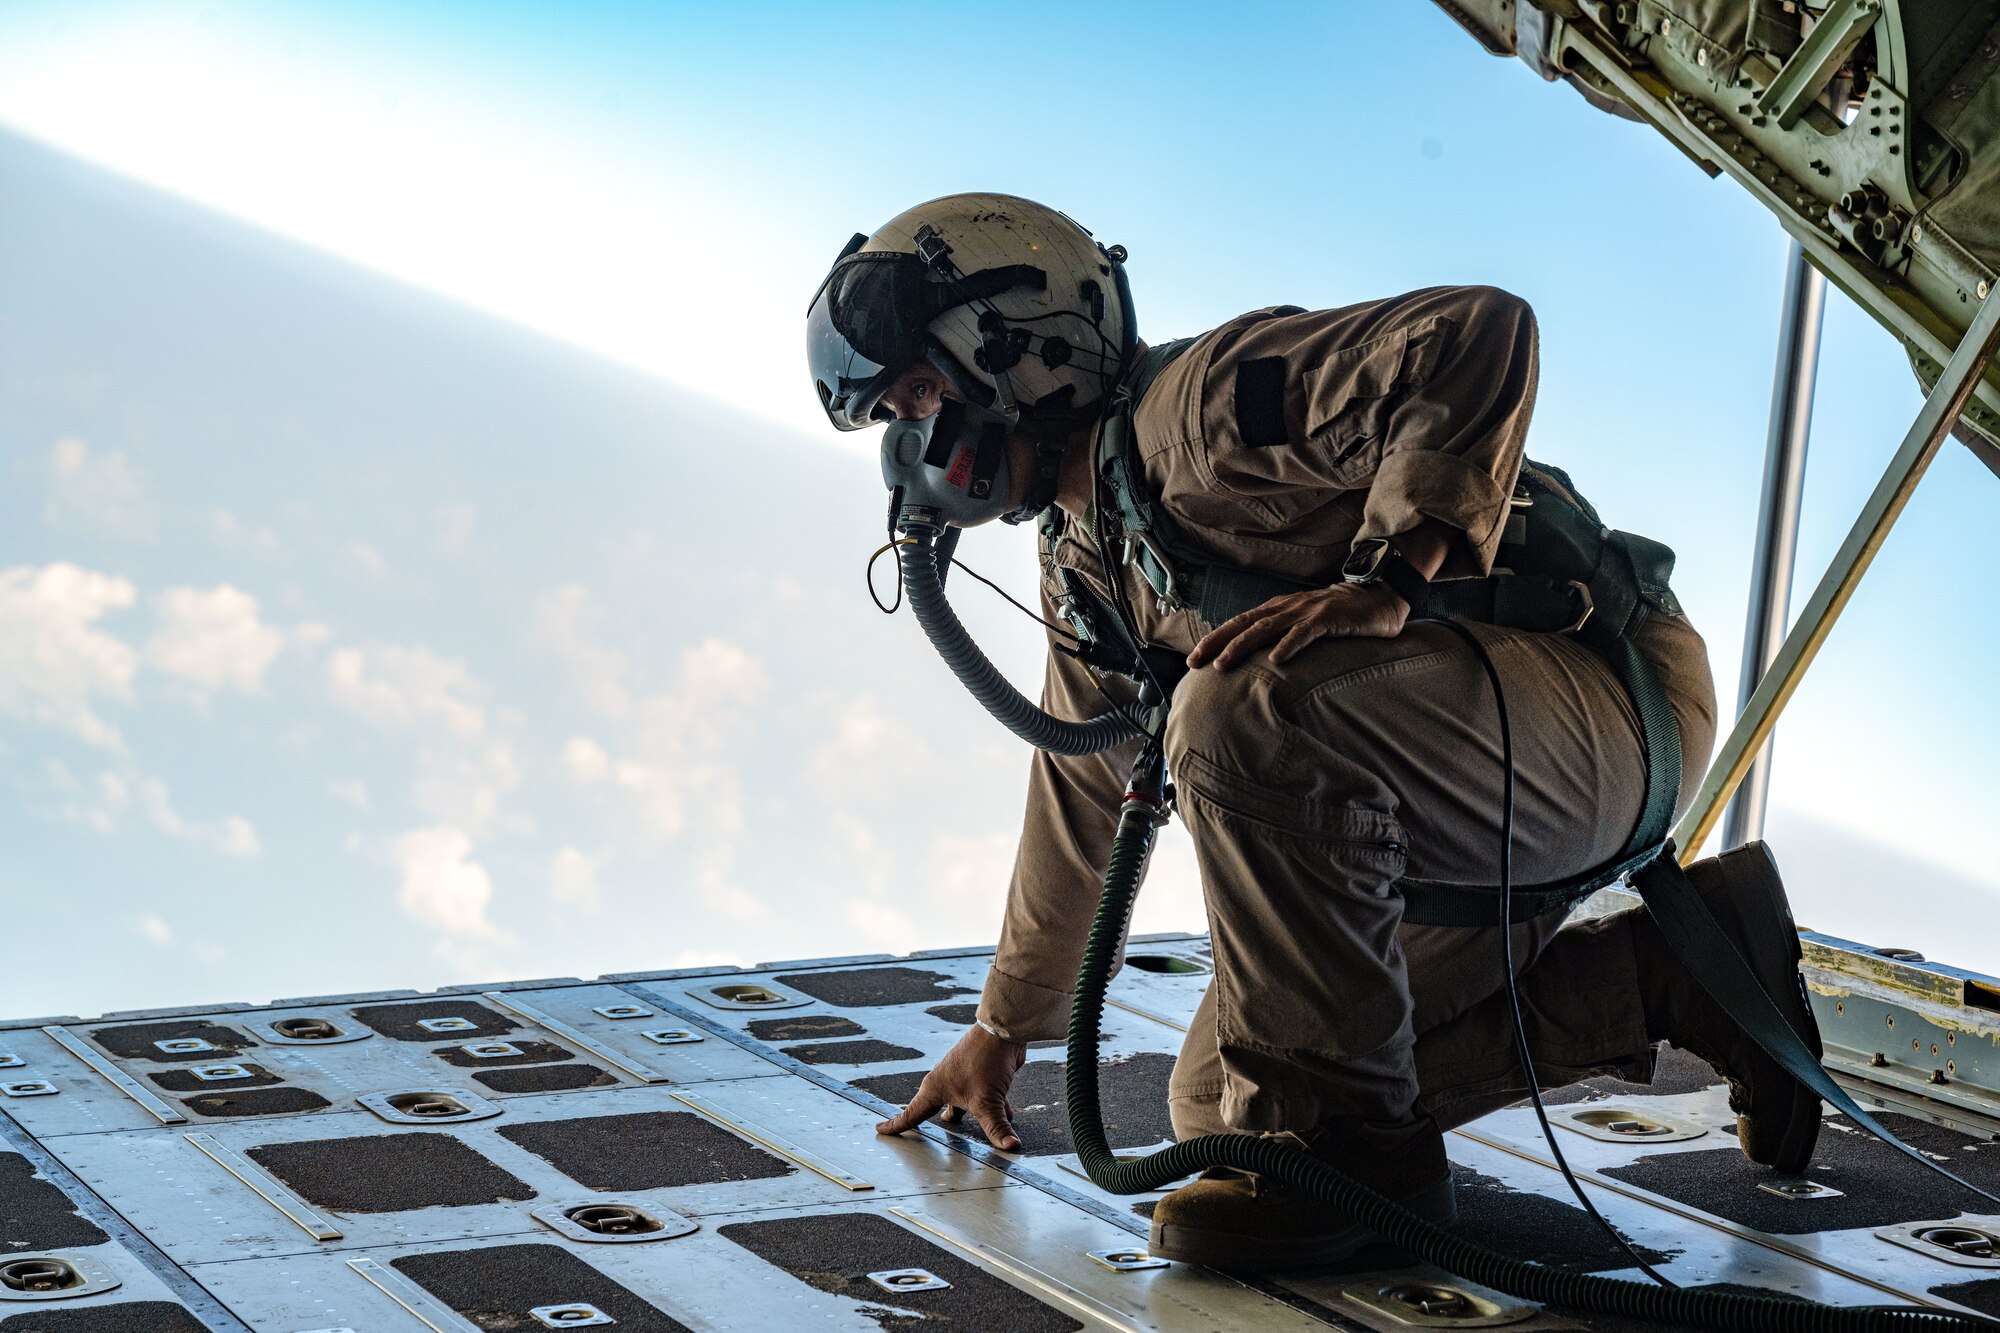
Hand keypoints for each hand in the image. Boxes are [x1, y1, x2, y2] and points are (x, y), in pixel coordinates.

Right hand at [875, 1024, 1027, 1150]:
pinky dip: (992, 1108)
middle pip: (935, 1110)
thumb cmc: (985, 1061)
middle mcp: (946, 1083)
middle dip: (933, 1124)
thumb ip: (997, 1127)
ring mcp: (963, 1078)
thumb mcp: (988, 1101)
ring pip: (963, 1105)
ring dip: (969, 1118)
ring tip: (969, 1134)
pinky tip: (1007, 1116)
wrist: (1002, 1031)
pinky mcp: (981, 1075)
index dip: (896, 1125)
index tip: (880, 1130)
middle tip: (922, 1138)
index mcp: (935, 1089)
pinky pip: (982, 1098)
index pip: (911, 1114)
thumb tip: (1010, 1148)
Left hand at [1186, 581, 1409, 671]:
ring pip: (1267, 628)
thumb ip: (1285, 637)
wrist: (1380, 596)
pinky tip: (1276, 659)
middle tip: (1194, 662)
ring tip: (1222, 664)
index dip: (1214, 639)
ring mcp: (1307, 611)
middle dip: (1216, 643)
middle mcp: (1287, 607)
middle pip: (1244, 625)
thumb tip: (1262, 663)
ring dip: (1242, 646)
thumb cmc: (1342, 616)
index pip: (1239, 624)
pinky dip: (1289, 645)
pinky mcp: (1329, 618)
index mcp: (1279, 609)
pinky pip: (1305, 632)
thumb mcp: (1306, 625)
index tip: (1192, 659)